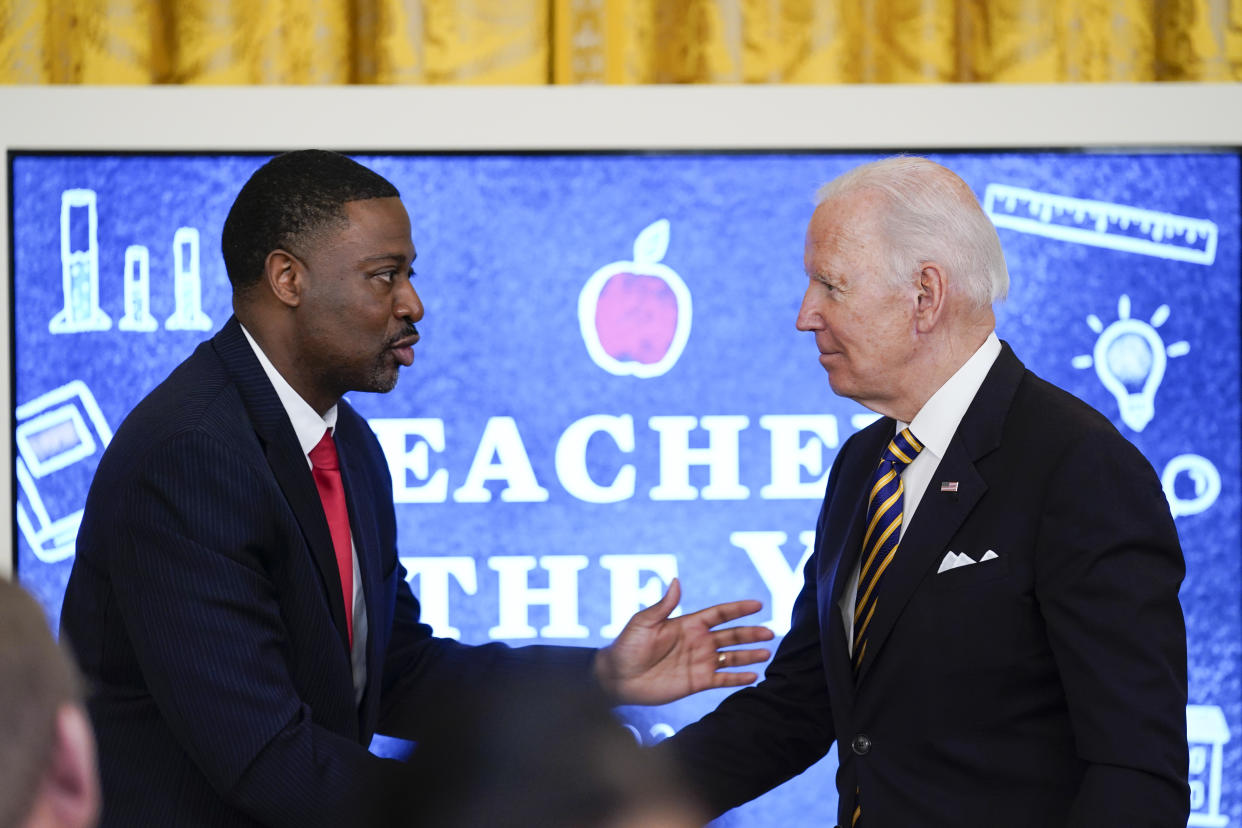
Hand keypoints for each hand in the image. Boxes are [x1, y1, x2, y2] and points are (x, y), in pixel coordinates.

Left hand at [592, 578, 773, 705]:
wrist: (617, 677)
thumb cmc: (627, 646)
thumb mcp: (644, 622)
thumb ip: (664, 606)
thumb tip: (675, 580)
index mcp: (687, 624)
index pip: (719, 614)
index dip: (737, 609)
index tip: (757, 604)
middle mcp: (697, 642)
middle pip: (731, 636)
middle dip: (750, 633)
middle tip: (771, 631)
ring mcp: (698, 662)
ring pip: (730, 657)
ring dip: (749, 655)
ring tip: (767, 653)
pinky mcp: (696, 682)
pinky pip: (722, 679)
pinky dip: (737, 678)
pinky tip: (753, 676)